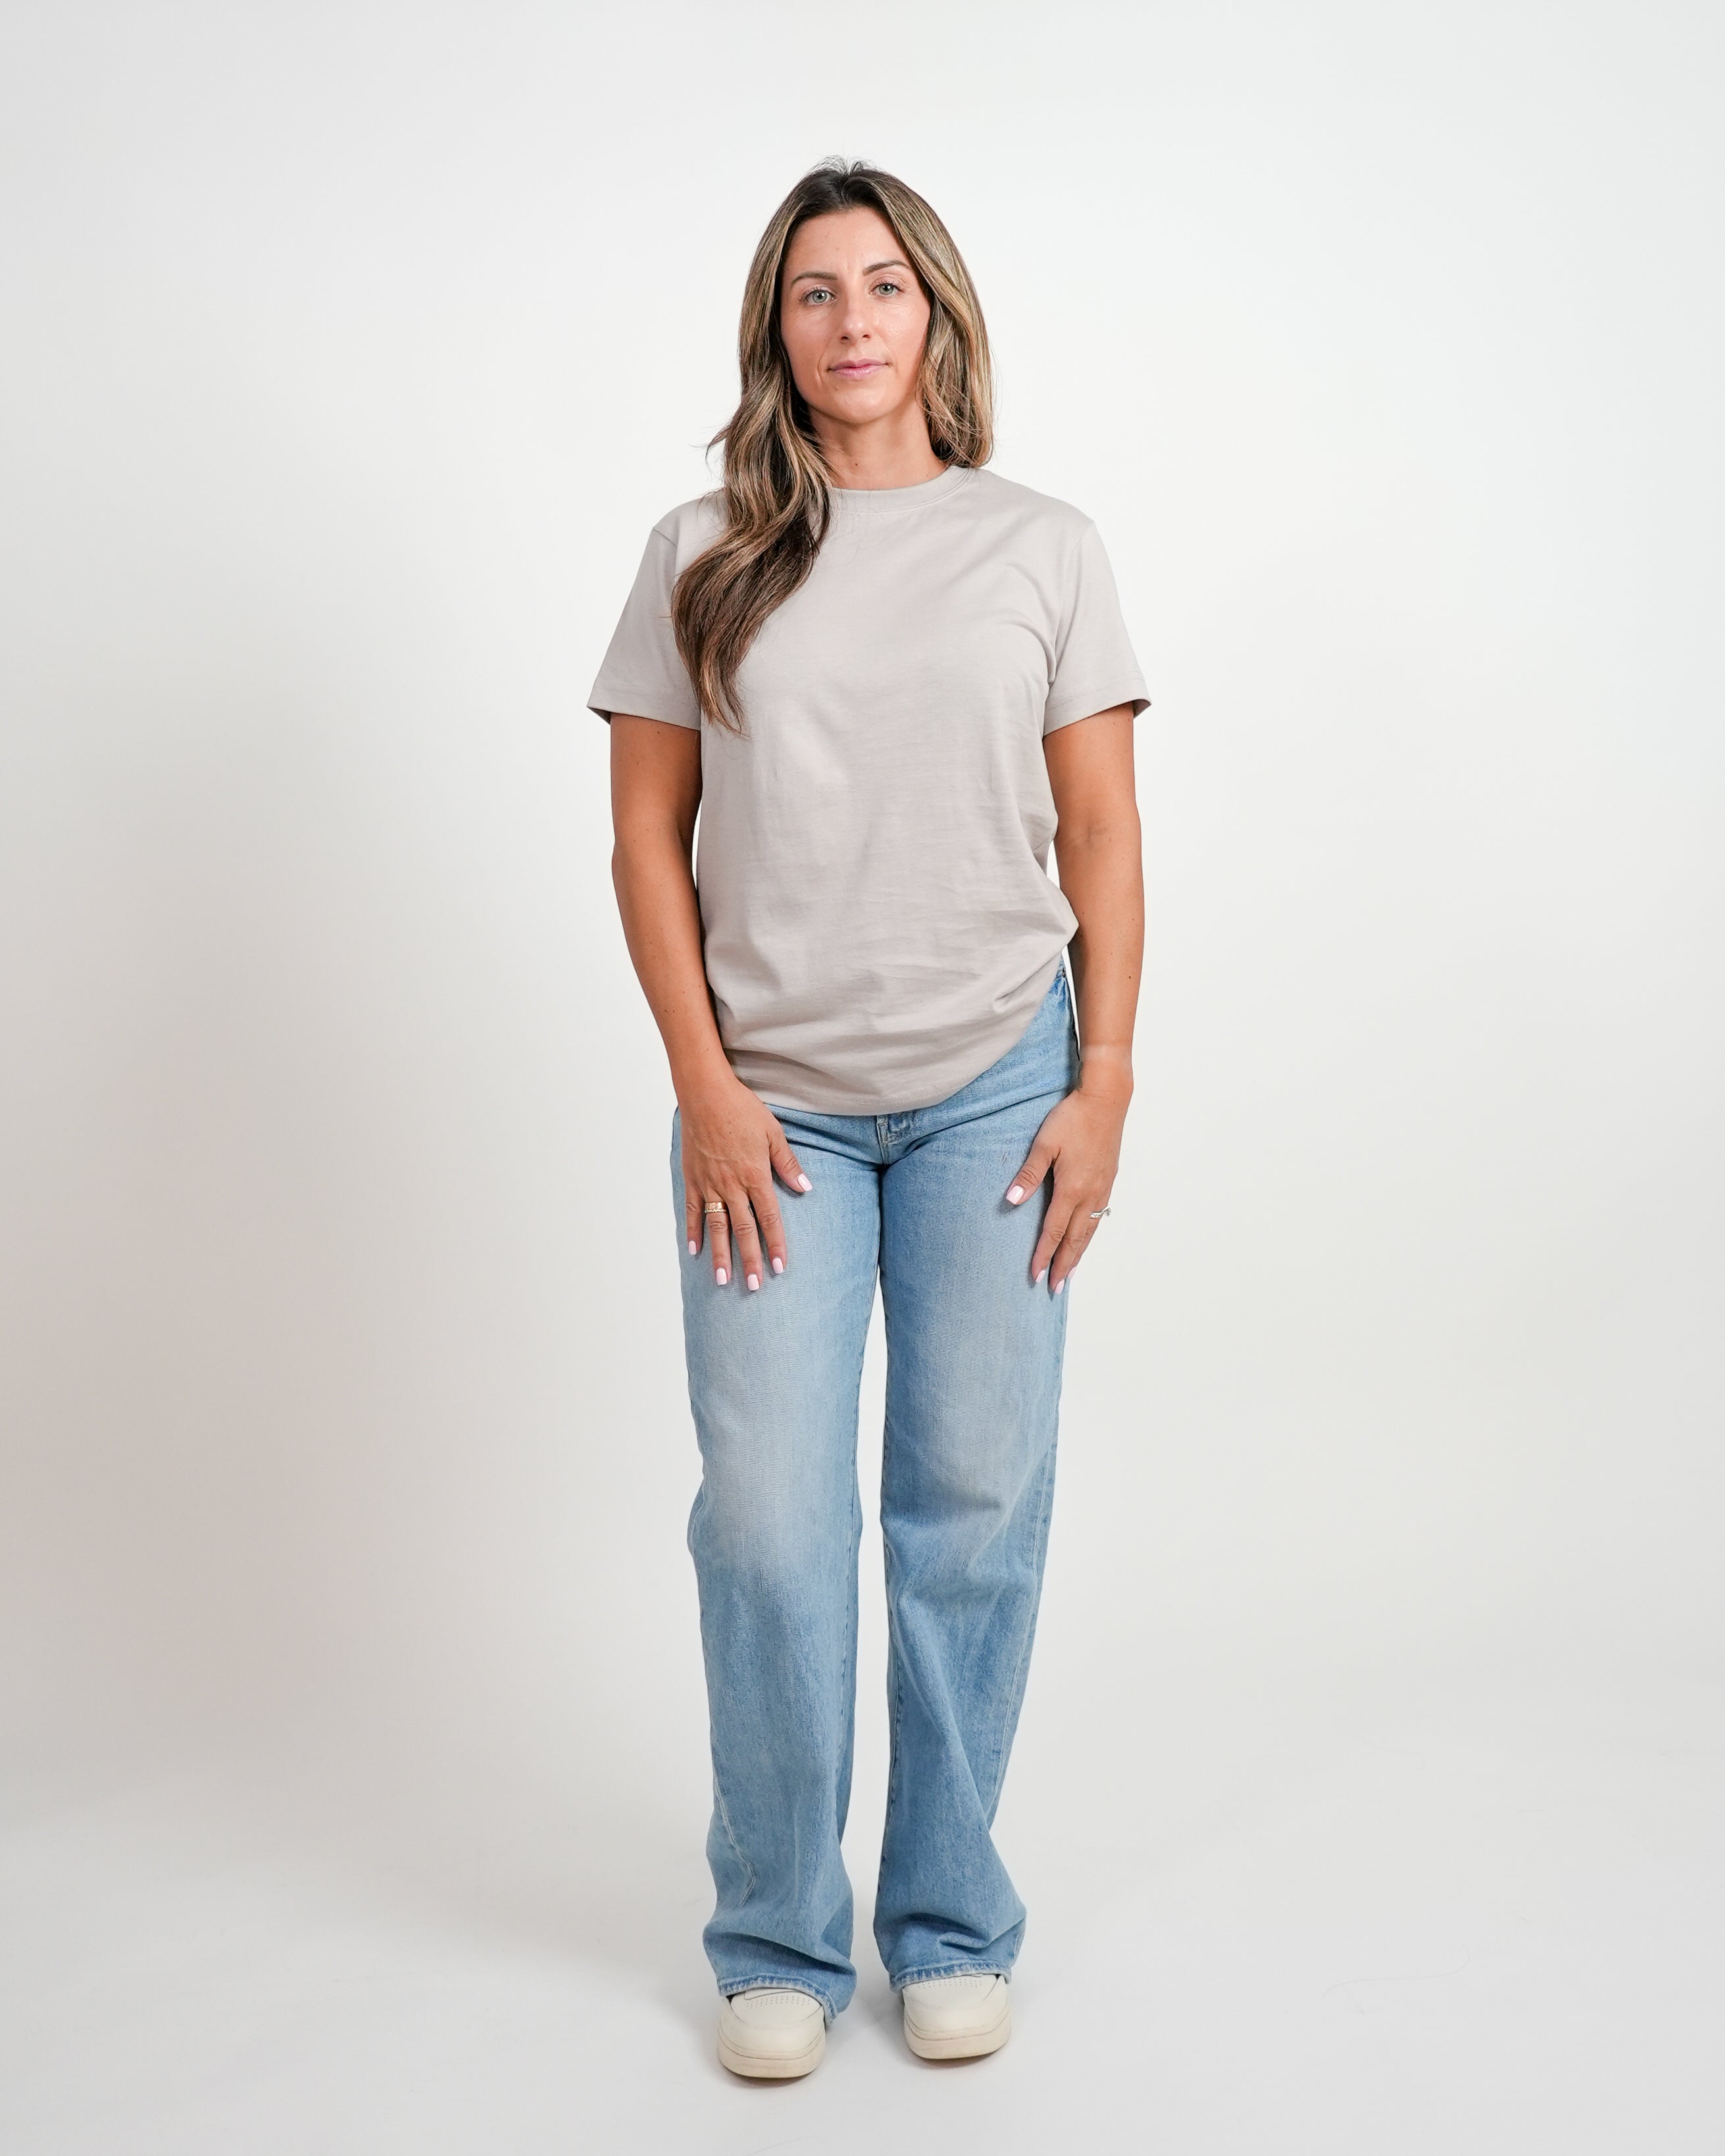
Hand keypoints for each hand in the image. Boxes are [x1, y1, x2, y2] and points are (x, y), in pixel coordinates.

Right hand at [680, 1069, 810, 1288]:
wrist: (705, 1093)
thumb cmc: (742, 1109)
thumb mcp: (773, 1133)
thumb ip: (788, 1164)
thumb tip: (806, 1187)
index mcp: (755, 1175)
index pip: (769, 1218)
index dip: (776, 1244)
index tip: (780, 1268)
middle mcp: (731, 1185)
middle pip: (743, 1230)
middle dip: (750, 1260)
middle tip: (754, 1286)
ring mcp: (709, 1183)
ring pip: (716, 1226)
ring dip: (720, 1255)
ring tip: (722, 1280)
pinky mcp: (692, 1177)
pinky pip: (691, 1210)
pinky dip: (693, 1231)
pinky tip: (695, 1250)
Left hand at [1005, 1076, 1128, 1293]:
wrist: (1107, 1099)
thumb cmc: (1073, 1118)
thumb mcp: (1044, 1143)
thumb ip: (1028, 1173)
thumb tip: (1012, 1200)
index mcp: (1071, 1188)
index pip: (1054, 1231)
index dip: (1043, 1255)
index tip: (1035, 1275)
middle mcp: (1090, 1194)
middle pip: (1075, 1239)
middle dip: (1064, 1265)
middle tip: (1055, 1287)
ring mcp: (1103, 1188)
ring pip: (1089, 1231)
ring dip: (1079, 1255)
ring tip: (1070, 1274)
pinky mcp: (1109, 1180)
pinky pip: (1098, 1217)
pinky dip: (1089, 1236)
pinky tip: (1085, 1240)